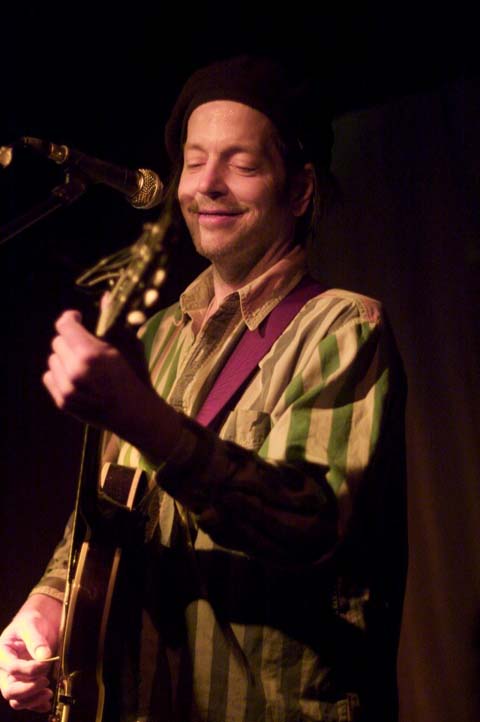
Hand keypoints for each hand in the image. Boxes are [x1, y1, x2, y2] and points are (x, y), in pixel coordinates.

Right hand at [0, 594, 61, 711]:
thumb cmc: (31, 620)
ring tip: (47, 692)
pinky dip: (36, 704)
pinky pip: (27, 701)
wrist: (40, 621)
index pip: (12, 668)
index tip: (45, 663)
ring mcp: (16, 678)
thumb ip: (36, 640)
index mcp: (3, 653)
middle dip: (28, 689)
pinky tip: (46, 703)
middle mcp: (6, 669)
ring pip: (17, 699)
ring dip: (32, 700)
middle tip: (45, 680)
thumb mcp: (31, 624)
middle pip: (10, 689)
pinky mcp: (26, 683)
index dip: (29, 669)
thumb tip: (44, 656)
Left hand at [42, 310, 181, 463]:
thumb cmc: (135, 376)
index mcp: (91, 354)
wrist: (135, 413)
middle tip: (86, 345)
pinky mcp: (62, 401)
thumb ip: (113, 321)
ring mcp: (67, 388)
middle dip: (71, 340)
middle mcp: (75, 371)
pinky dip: (59, 374)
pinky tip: (77, 377)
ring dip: (65, 358)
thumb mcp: (128, 345)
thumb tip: (105, 296)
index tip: (78, 318)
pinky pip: (49, 376)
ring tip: (83, 364)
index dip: (71, 318)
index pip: (64, 325)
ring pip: (52, 359)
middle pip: (58, 342)